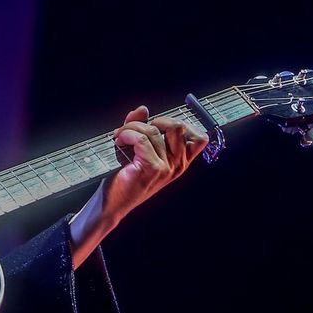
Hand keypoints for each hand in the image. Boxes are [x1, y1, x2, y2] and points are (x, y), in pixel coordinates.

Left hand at [105, 105, 208, 221]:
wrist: (112, 204)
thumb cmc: (125, 179)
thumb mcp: (138, 151)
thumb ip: (142, 128)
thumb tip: (143, 109)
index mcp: (179, 162)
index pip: (199, 138)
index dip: (180, 123)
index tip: (157, 125)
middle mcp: (177, 166)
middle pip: (178, 126)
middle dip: (153, 120)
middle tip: (136, 128)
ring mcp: (166, 168)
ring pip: (153, 130)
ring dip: (132, 127)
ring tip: (120, 135)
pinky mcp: (152, 168)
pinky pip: (141, 139)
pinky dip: (126, 134)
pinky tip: (119, 140)